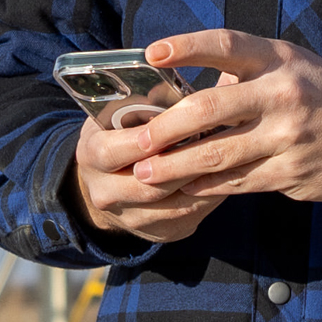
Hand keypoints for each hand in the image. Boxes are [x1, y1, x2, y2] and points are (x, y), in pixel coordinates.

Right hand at [71, 117, 225, 242]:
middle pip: (149, 184)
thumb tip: (170, 88)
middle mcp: (104, 193)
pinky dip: (212, 195)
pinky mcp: (159, 233)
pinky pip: (191, 216)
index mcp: (91, 156)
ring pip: (175, 205)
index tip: (177, 121)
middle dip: (184, 163)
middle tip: (218, 141)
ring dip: (203, 181)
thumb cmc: (122, 134)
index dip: (145, 139)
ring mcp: (130, 219)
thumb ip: (144, 103)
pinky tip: (229, 176)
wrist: (112, 180)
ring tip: (229, 158)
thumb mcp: (121, 113)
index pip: (113, 151)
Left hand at [132, 29, 321, 201]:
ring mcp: (288, 137)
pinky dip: (205, 187)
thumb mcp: (293, 66)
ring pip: (217, 154)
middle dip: (164, 129)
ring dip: (174, 167)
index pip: (225, 44)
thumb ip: (246, 71)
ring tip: (144, 174)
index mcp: (278, 60)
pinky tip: (182, 190)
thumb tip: (189, 85)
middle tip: (135, 142)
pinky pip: (237, 183)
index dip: (186, 46)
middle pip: (208, 109)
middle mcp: (282, 94)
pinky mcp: (291, 174)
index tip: (152, 54)